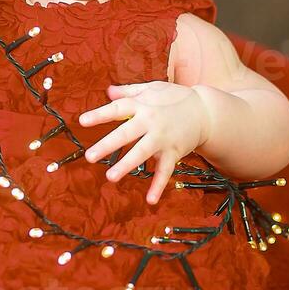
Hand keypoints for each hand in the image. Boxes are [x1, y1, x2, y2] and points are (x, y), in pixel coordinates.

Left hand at [78, 81, 209, 204]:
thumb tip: (108, 91)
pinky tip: (150, 200)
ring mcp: (162, 138)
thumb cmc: (175, 98)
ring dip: (127, 165)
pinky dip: (159, 186)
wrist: (206, 111)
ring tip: (110, 176)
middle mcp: (151, 121)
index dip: (99, 115)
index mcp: (142, 105)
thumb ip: (129, 91)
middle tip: (89, 156)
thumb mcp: (152, 88)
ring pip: (142, 152)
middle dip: (107, 145)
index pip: (117, 109)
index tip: (82, 121)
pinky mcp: (174, 152)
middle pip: (126, 133)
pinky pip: (165, 171)